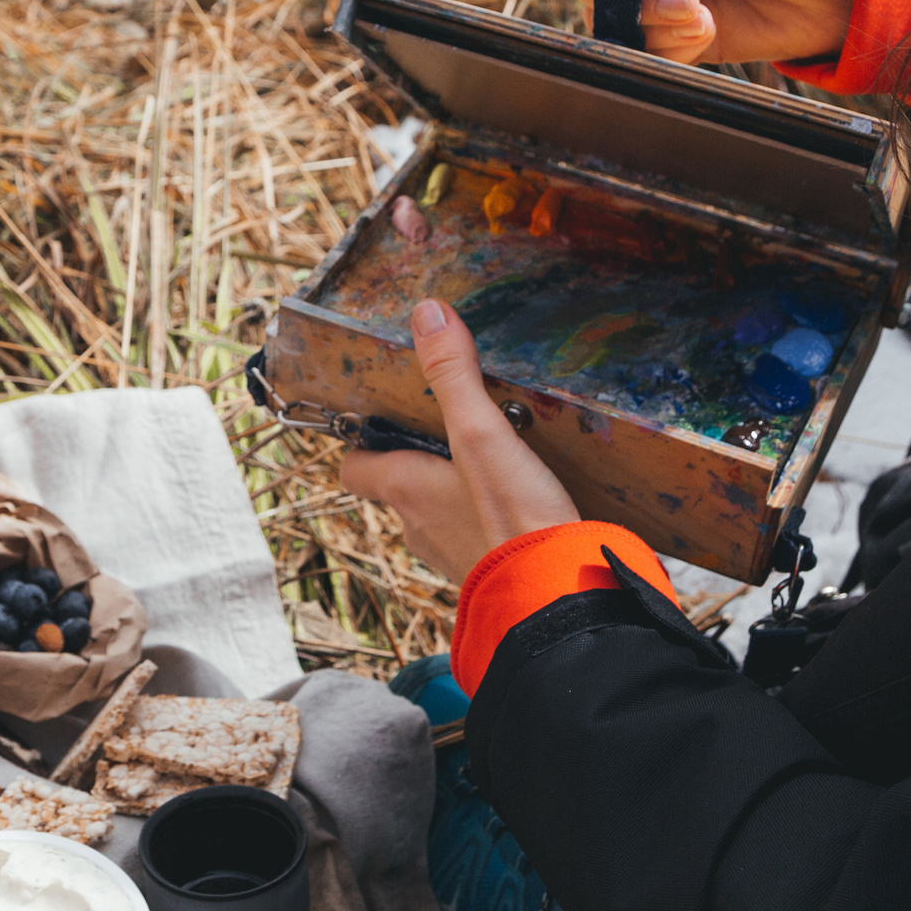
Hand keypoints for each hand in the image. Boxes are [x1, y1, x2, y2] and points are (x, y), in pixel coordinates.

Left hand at [339, 300, 579, 583]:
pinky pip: (476, 535)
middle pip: (399, 486)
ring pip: (437, 511)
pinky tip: (524, 497)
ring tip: (495, 456)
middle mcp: (417, 527)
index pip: (353, 469)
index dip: (361, 444)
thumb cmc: (512, 518)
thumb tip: (427, 313)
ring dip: (456, 486)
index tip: (385, 420)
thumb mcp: (482, 434)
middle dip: (419, 457)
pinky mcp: (488, 571)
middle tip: (453, 424)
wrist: (558, 597)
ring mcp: (451, 555)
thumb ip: (454, 376)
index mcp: (403, 491)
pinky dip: (488, 514)